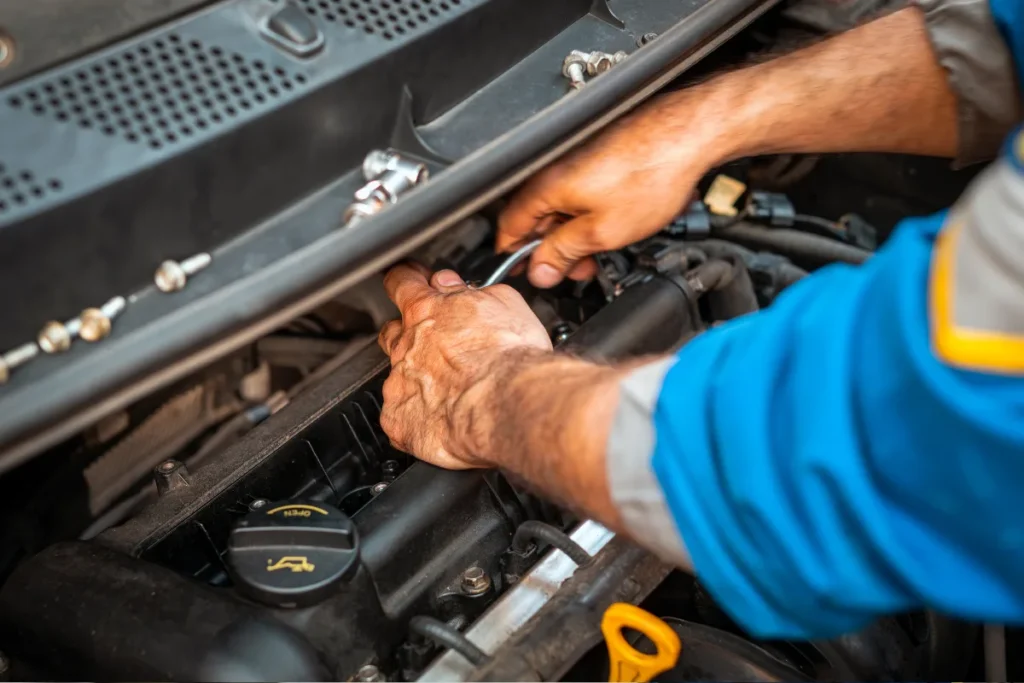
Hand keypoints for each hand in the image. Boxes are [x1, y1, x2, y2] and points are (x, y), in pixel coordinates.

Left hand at [377, 264, 552, 468]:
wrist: (508, 407)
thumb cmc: (510, 359)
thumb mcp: (504, 303)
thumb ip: (473, 292)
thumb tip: (459, 286)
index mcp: (427, 311)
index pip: (401, 283)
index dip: (405, 279)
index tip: (409, 279)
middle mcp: (406, 347)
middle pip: (392, 332)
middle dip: (408, 334)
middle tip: (435, 342)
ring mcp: (398, 385)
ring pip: (397, 377)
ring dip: (419, 380)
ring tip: (451, 390)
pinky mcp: (399, 421)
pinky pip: (400, 416)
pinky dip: (418, 417)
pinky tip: (443, 420)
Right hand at [498, 89, 735, 287]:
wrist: (689, 134)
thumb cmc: (652, 173)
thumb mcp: (602, 232)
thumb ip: (565, 252)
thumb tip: (541, 270)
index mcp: (546, 186)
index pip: (510, 227)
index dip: (514, 255)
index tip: (522, 272)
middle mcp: (554, 166)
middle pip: (537, 217)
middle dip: (552, 248)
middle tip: (573, 270)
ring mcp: (576, 157)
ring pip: (561, 204)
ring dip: (574, 232)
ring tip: (597, 251)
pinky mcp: (597, 151)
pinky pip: (580, 188)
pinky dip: (588, 210)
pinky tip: (610, 223)